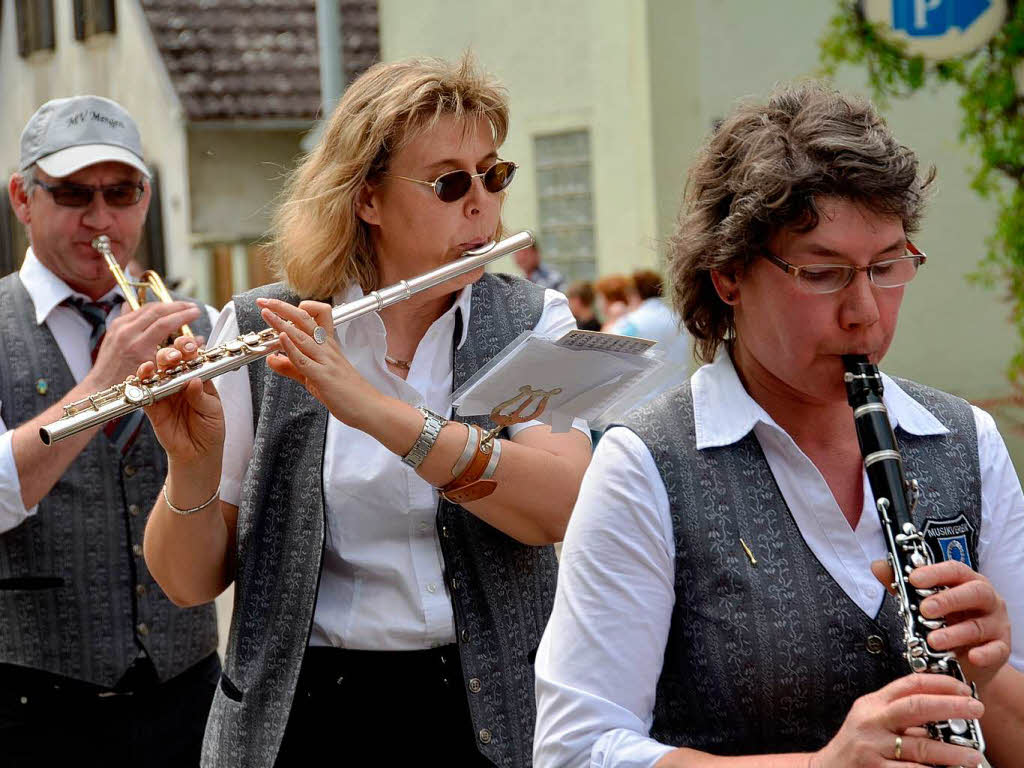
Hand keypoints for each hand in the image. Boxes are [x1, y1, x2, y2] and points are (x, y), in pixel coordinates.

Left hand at [87, 301, 200, 389]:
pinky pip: (134, 310)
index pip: (165, 323)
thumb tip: (198, 340)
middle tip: (191, 306)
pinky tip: (158, 307)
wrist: (102, 387)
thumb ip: (178, 353)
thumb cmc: (130, 385)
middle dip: (177, 306)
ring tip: (179, 306)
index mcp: (138, 346)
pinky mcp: (114, 326)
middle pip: (156, 311)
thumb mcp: (158, 371)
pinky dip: (149, 307)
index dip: (184, 315)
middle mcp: (127, 333)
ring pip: (145, 307)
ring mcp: (118, 327)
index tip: (196, 312)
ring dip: (165, 304)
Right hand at [136, 335, 223, 466]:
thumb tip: (194, 380)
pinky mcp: (152, 408)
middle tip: (174, 358)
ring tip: (152, 367)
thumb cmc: (210, 429)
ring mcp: (164, 394)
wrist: (199, 454)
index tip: (190, 348)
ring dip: (151, 367)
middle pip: (170, 361)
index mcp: (197, 378)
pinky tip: (137, 380)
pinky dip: (138, 386)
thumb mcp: (212, 411)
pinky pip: (142, 394)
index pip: (191, 358)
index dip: (189, 350)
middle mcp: (179, 382)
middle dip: (170, 354)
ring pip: (154, 374)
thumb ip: (201, 396)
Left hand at [257, 298, 385, 429]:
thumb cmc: (347, 392)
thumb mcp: (314, 376)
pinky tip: (281, 338)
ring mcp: (326, 361)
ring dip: (281, 323)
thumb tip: (271, 359)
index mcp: (328, 345)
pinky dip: (291, 347)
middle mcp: (327, 349)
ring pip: (301, 336)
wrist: (369, 408)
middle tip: (264, 302)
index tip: (277, 308)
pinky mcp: (323, 377)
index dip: (295, 309)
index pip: (316, 316)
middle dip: (282, 307)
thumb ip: (292, 367)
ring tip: (266, 313)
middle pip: (305, 318)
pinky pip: (304, 359)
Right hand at [810, 674, 983, 767]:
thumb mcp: (872, 719)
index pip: (909, 685)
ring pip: (919, 747)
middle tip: (975, 708)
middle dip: (950, 706)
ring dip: (951, 751)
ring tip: (972, 754)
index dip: (940, 684)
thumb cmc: (856, 744)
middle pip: (915, 707)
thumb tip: (943, 708)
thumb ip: (899, 713)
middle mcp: (872, 722)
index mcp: (873, 704)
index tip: (963, 689)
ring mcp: (873, 748)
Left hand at [872, 559, 1010, 688]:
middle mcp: (986, 599)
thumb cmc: (946, 621)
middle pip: (974, 592)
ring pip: (978, 625)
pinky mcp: (1002, 647)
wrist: (969, 657)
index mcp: (966, 582)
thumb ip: (901, 584)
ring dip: (955, 633)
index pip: (955, 570)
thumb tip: (877, 566)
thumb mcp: (922, 601)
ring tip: (933, 640)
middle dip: (948, 600)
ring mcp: (996, 623)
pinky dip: (984, 654)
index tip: (914, 579)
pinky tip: (971, 657)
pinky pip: (996, 650)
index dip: (935, 572)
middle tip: (925, 609)